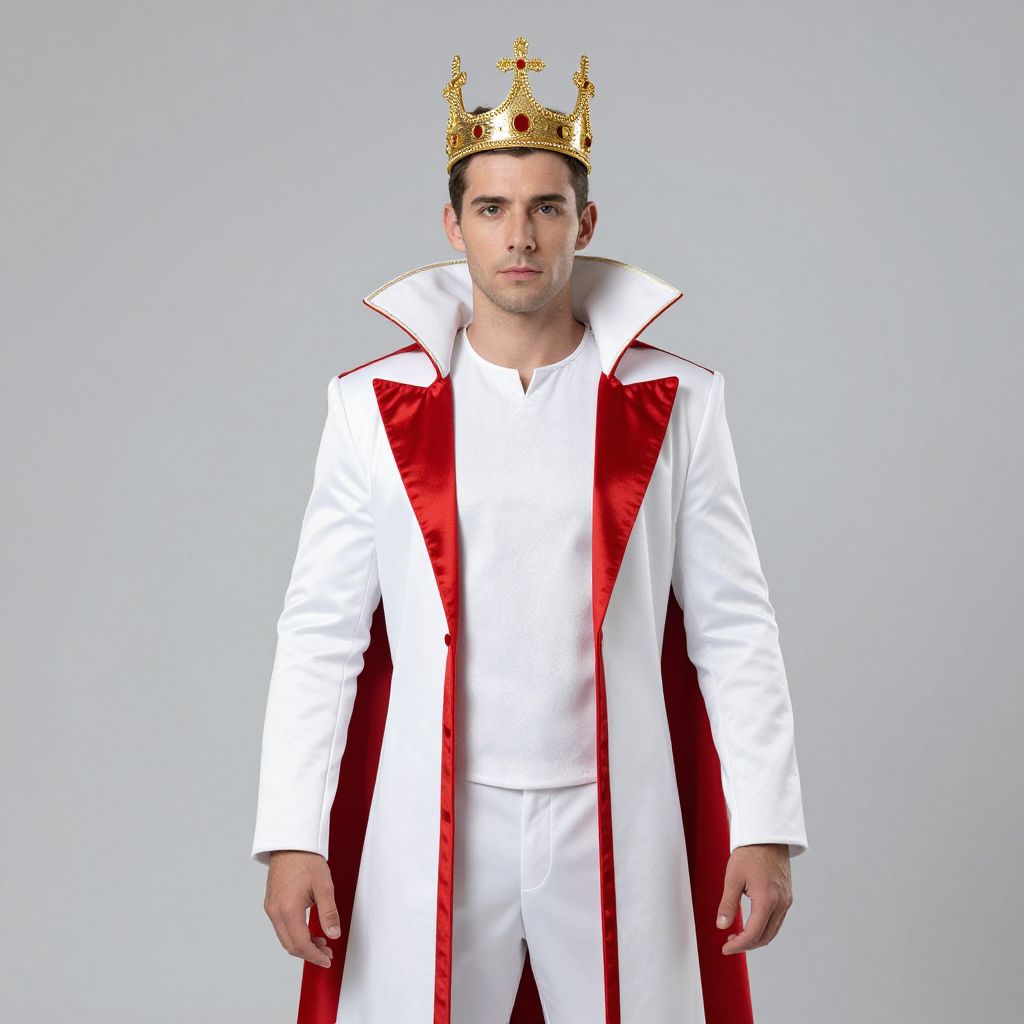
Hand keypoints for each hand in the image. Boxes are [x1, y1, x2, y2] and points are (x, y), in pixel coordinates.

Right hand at [263, 850, 341, 968]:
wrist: (290, 843)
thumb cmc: (307, 860)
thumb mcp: (324, 885)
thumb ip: (329, 912)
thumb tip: (334, 934)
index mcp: (288, 909)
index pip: (300, 944)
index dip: (315, 955)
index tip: (327, 959)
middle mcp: (275, 912)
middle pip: (290, 945)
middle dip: (309, 953)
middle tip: (327, 953)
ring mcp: (271, 908)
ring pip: (285, 938)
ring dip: (302, 944)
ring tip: (321, 942)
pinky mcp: (271, 904)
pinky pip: (281, 927)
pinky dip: (295, 934)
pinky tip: (309, 930)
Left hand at [716, 843, 792, 955]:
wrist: (768, 836)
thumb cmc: (749, 853)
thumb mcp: (733, 877)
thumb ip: (727, 904)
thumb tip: (722, 926)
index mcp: (767, 900)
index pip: (753, 934)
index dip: (739, 945)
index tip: (725, 949)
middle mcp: (781, 903)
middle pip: (765, 936)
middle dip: (747, 944)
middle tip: (729, 943)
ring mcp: (786, 900)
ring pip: (773, 930)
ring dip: (756, 937)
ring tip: (737, 935)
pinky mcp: (787, 896)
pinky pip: (777, 920)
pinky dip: (764, 927)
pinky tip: (750, 923)